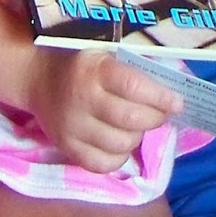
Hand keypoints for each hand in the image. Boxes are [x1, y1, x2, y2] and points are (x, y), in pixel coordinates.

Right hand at [26, 48, 182, 173]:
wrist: (37, 77)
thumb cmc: (81, 62)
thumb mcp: (105, 52)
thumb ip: (133, 68)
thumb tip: (171, 87)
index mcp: (95, 70)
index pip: (134, 87)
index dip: (161, 97)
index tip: (178, 102)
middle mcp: (83, 99)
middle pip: (131, 119)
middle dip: (155, 118)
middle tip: (162, 113)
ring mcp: (73, 127)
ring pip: (120, 144)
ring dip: (138, 136)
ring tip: (138, 125)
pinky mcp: (66, 147)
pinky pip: (101, 164)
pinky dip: (119, 157)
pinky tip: (121, 143)